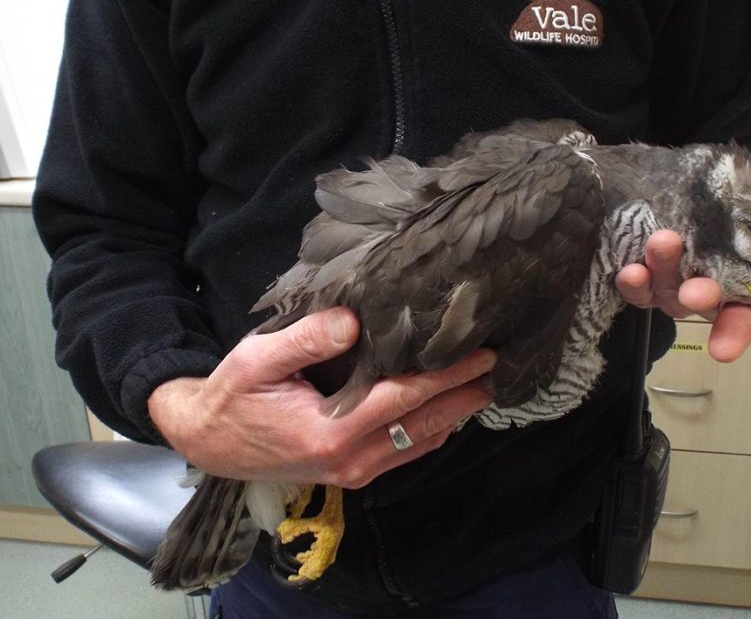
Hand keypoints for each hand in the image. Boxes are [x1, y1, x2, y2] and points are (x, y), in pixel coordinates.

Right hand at [148, 307, 494, 488]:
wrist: (208, 442)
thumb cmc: (233, 395)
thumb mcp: (257, 359)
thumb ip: (305, 340)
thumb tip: (353, 322)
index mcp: (330, 432)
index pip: (404, 399)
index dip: (446, 376)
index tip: (482, 355)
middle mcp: (349, 460)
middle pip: (423, 425)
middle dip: (463, 395)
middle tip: (497, 367)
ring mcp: (352, 472)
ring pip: (418, 444)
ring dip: (453, 415)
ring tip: (482, 385)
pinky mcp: (350, 473)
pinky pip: (403, 453)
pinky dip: (432, 432)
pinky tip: (446, 411)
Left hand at [616, 230, 750, 362]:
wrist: (700, 193)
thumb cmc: (734, 218)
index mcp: (736, 290)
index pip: (738, 318)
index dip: (732, 334)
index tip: (722, 351)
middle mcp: (701, 293)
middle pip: (698, 302)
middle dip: (698, 296)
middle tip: (694, 292)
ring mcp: (669, 285)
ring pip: (664, 289)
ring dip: (662, 271)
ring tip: (662, 244)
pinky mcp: (641, 274)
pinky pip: (634, 286)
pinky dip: (631, 281)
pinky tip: (629, 270)